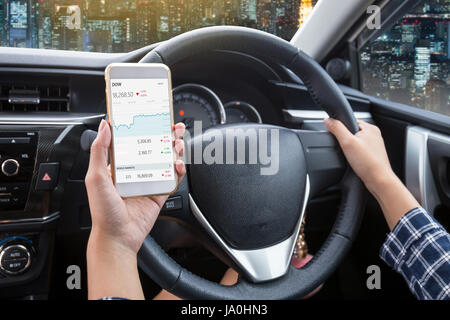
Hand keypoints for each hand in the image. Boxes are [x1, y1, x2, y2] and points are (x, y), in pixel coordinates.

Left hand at [85, 119, 185, 255]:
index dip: (142, 127)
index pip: (132, 140)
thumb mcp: (95, 177)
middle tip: (172, 126)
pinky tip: (178, 164)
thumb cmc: (103, 211)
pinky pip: (172, 178)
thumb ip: (100, 150)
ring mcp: (148, 182)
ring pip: (165, 160)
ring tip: (178, 142)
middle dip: (164, 135)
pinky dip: (178, 170)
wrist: (118, 237)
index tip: (149, 116)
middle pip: (152, 147)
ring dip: (173, 149)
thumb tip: (104, 126)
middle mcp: (134, 172)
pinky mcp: (159, 193)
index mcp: (118, 166)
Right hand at [324, 118, 394, 193]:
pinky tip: (355, 161)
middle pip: (351, 132)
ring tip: (353, 157)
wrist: (378, 180)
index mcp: (370, 128)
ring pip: (355, 143)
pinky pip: (359, 151)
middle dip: (345, 140)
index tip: (338, 137)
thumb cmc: (368, 163)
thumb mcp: (347, 142)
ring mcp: (374, 146)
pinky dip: (355, 156)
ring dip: (350, 149)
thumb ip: (337, 129)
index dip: (340, 128)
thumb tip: (328, 120)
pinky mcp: (372, 155)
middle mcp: (374, 135)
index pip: (349, 120)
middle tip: (347, 149)